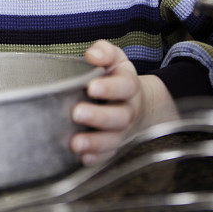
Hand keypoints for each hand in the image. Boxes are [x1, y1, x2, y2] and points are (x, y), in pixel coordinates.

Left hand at [71, 40, 177, 165]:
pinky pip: (109, 156)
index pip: (125, 86)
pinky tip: (83, 159)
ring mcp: (123, 130)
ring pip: (114, 139)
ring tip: (76, 143)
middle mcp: (129, 109)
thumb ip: (104, 52)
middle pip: (120, 116)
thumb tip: (92, 55)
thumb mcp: (114, 59)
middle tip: (76, 112)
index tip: (91, 87)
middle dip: (99, 116)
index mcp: (129, 85)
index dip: (110, 88)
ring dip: (95, 142)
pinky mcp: (114, 146)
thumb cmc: (116, 77)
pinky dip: (97, 158)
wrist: (137, 103)